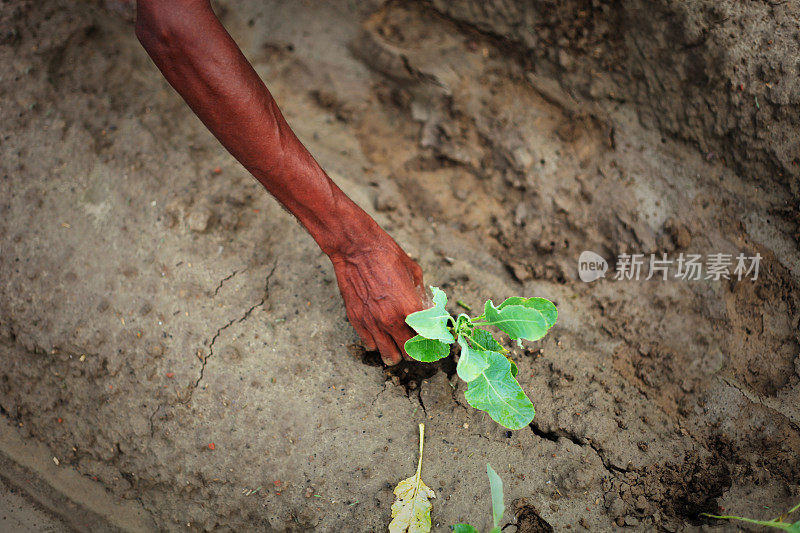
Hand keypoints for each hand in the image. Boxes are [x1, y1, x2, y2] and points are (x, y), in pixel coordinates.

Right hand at [329, 236, 426, 364]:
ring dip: (396, 353)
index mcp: (411, 308)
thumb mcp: (414, 273)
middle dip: (415, 351)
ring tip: (399, 349)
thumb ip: (422, 295)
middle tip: (417, 346)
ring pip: (388, 354)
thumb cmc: (387, 256)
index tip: (433, 341)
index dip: (431, 342)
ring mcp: (373, 323)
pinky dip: (377, 344)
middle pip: (409, 352)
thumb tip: (428, 309)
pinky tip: (381, 339)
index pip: (426, 338)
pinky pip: (369, 344)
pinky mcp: (357, 320)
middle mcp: (392, 320)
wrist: (356, 249)